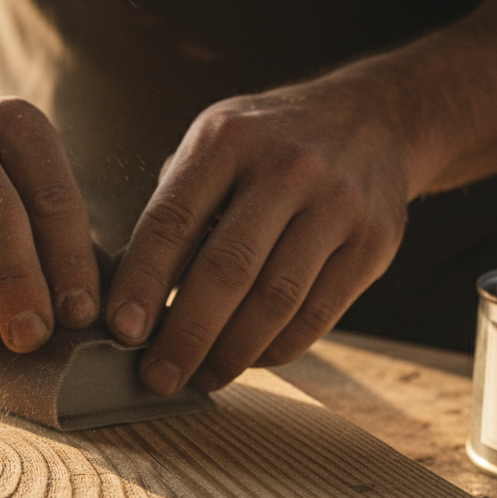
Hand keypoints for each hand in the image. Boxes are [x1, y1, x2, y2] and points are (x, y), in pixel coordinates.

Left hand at [105, 76, 412, 393]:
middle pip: (227, 270)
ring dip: (231, 353)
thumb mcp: (216, 145)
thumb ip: (177, 208)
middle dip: (186, 335)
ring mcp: (337, 203)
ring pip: (276, 301)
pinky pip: (318, 314)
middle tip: (158, 379)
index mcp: (227, 139)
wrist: (374, 118)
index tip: (121, 333)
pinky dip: (277, 349)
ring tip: (200, 378)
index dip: (142, 284)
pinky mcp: (375, 241)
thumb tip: (130, 297)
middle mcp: (286, 167)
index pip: (171, 221)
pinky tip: (250, 360)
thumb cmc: (267, 147)